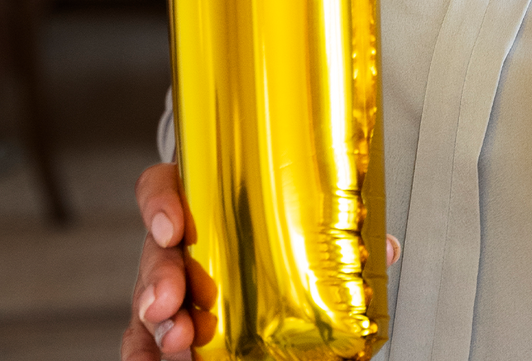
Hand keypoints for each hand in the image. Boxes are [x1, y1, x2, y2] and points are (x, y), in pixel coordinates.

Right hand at [123, 162, 400, 359]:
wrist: (254, 236)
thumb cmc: (271, 221)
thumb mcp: (298, 214)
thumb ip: (337, 228)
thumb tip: (387, 247)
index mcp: (201, 197)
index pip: (163, 187)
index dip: (161, 205)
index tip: (174, 226)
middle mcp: (177, 240)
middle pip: (154, 252)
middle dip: (160, 278)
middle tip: (172, 301)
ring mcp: (168, 281)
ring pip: (148, 298)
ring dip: (156, 322)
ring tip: (177, 339)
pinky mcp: (168, 320)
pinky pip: (144, 338)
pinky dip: (146, 352)